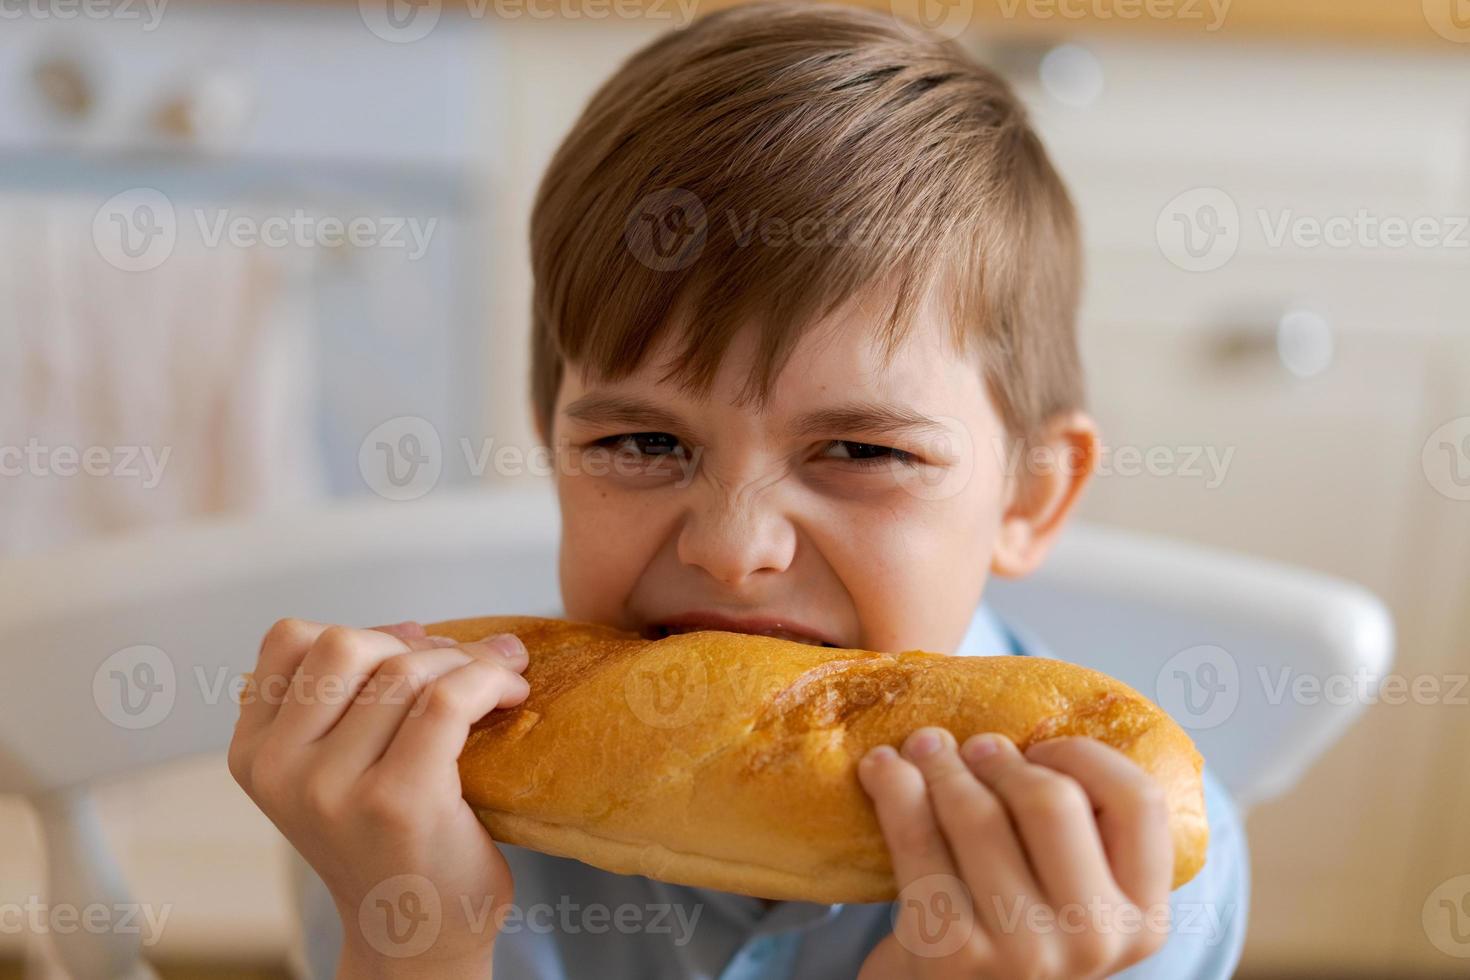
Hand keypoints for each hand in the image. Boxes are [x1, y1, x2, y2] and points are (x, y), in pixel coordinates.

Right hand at [228, 618, 530, 976]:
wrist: (416, 937)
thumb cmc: (391, 845)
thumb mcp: (334, 770)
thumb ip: (347, 700)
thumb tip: (415, 629)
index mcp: (255, 753)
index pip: (291, 640)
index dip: (362, 632)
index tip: (412, 652)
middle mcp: (281, 770)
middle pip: (348, 644)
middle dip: (418, 645)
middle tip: (465, 668)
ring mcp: (333, 788)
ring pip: (405, 669)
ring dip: (467, 661)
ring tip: (500, 681)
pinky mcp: (397, 801)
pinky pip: (448, 700)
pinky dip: (490, 680)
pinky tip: (512, 696)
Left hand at [856, 729, 1172, 979]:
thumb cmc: (1007, 937)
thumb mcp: (1067, 898)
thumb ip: (1074, 837)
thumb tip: (1013, 729)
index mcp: (1142, 917)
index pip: (1137, 802)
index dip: (1083, 755)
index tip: (1039, 747)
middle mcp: (1095, 939)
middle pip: (1051, 798)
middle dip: (996, 757)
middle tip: (965, 746)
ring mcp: (1026, 952)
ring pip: (979, 814)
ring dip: (937, 766)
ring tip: (916, 750)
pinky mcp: (954, 954)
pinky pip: (919, 842)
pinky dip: (894, 794)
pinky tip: (881, 773)